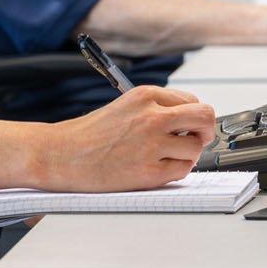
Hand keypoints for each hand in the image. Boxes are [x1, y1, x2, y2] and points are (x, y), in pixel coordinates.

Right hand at [41, 86, 215, 191]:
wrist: (61, 154)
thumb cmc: (88, 134)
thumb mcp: (124, 107)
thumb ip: (155, 109)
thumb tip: (188, 121)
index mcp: (145, 95)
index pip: (192, 101)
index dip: (192, 116)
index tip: (188, 125)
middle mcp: (152, 116)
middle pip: (204, 118)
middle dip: (205, 130)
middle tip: (196, 139)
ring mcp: (151, 144)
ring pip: (195, 147)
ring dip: (186, 154)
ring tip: (165, 157)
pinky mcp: (149, 171)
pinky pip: (182, 170)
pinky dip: (175, 171)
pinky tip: (156, 168)